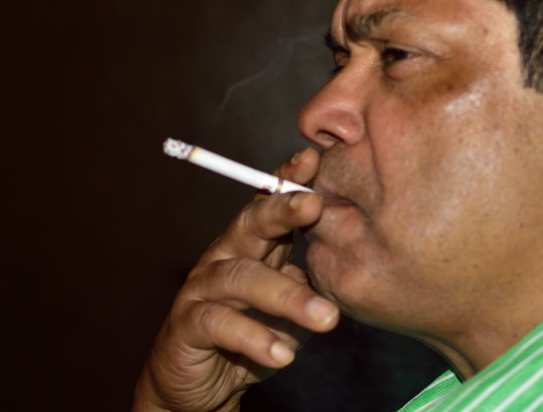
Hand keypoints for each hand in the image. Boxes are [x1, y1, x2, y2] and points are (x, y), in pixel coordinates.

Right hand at [133, 147, 338, 411]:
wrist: (199, 382)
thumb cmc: (251, 332)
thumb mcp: (289, 301)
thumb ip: (312, 277)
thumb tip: (356, 257)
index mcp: (254, 244)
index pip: (270, 203)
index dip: (288, 179)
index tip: (314, 159)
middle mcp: (225, 256)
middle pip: (250, 223)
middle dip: (281, 210)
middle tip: (314, 205)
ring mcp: (202, 288)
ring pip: (241, 278)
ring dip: (287, 297)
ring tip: (327, 319)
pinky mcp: (186, 325)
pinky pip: (220, 324)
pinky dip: (254, 338)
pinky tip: (284, 354)